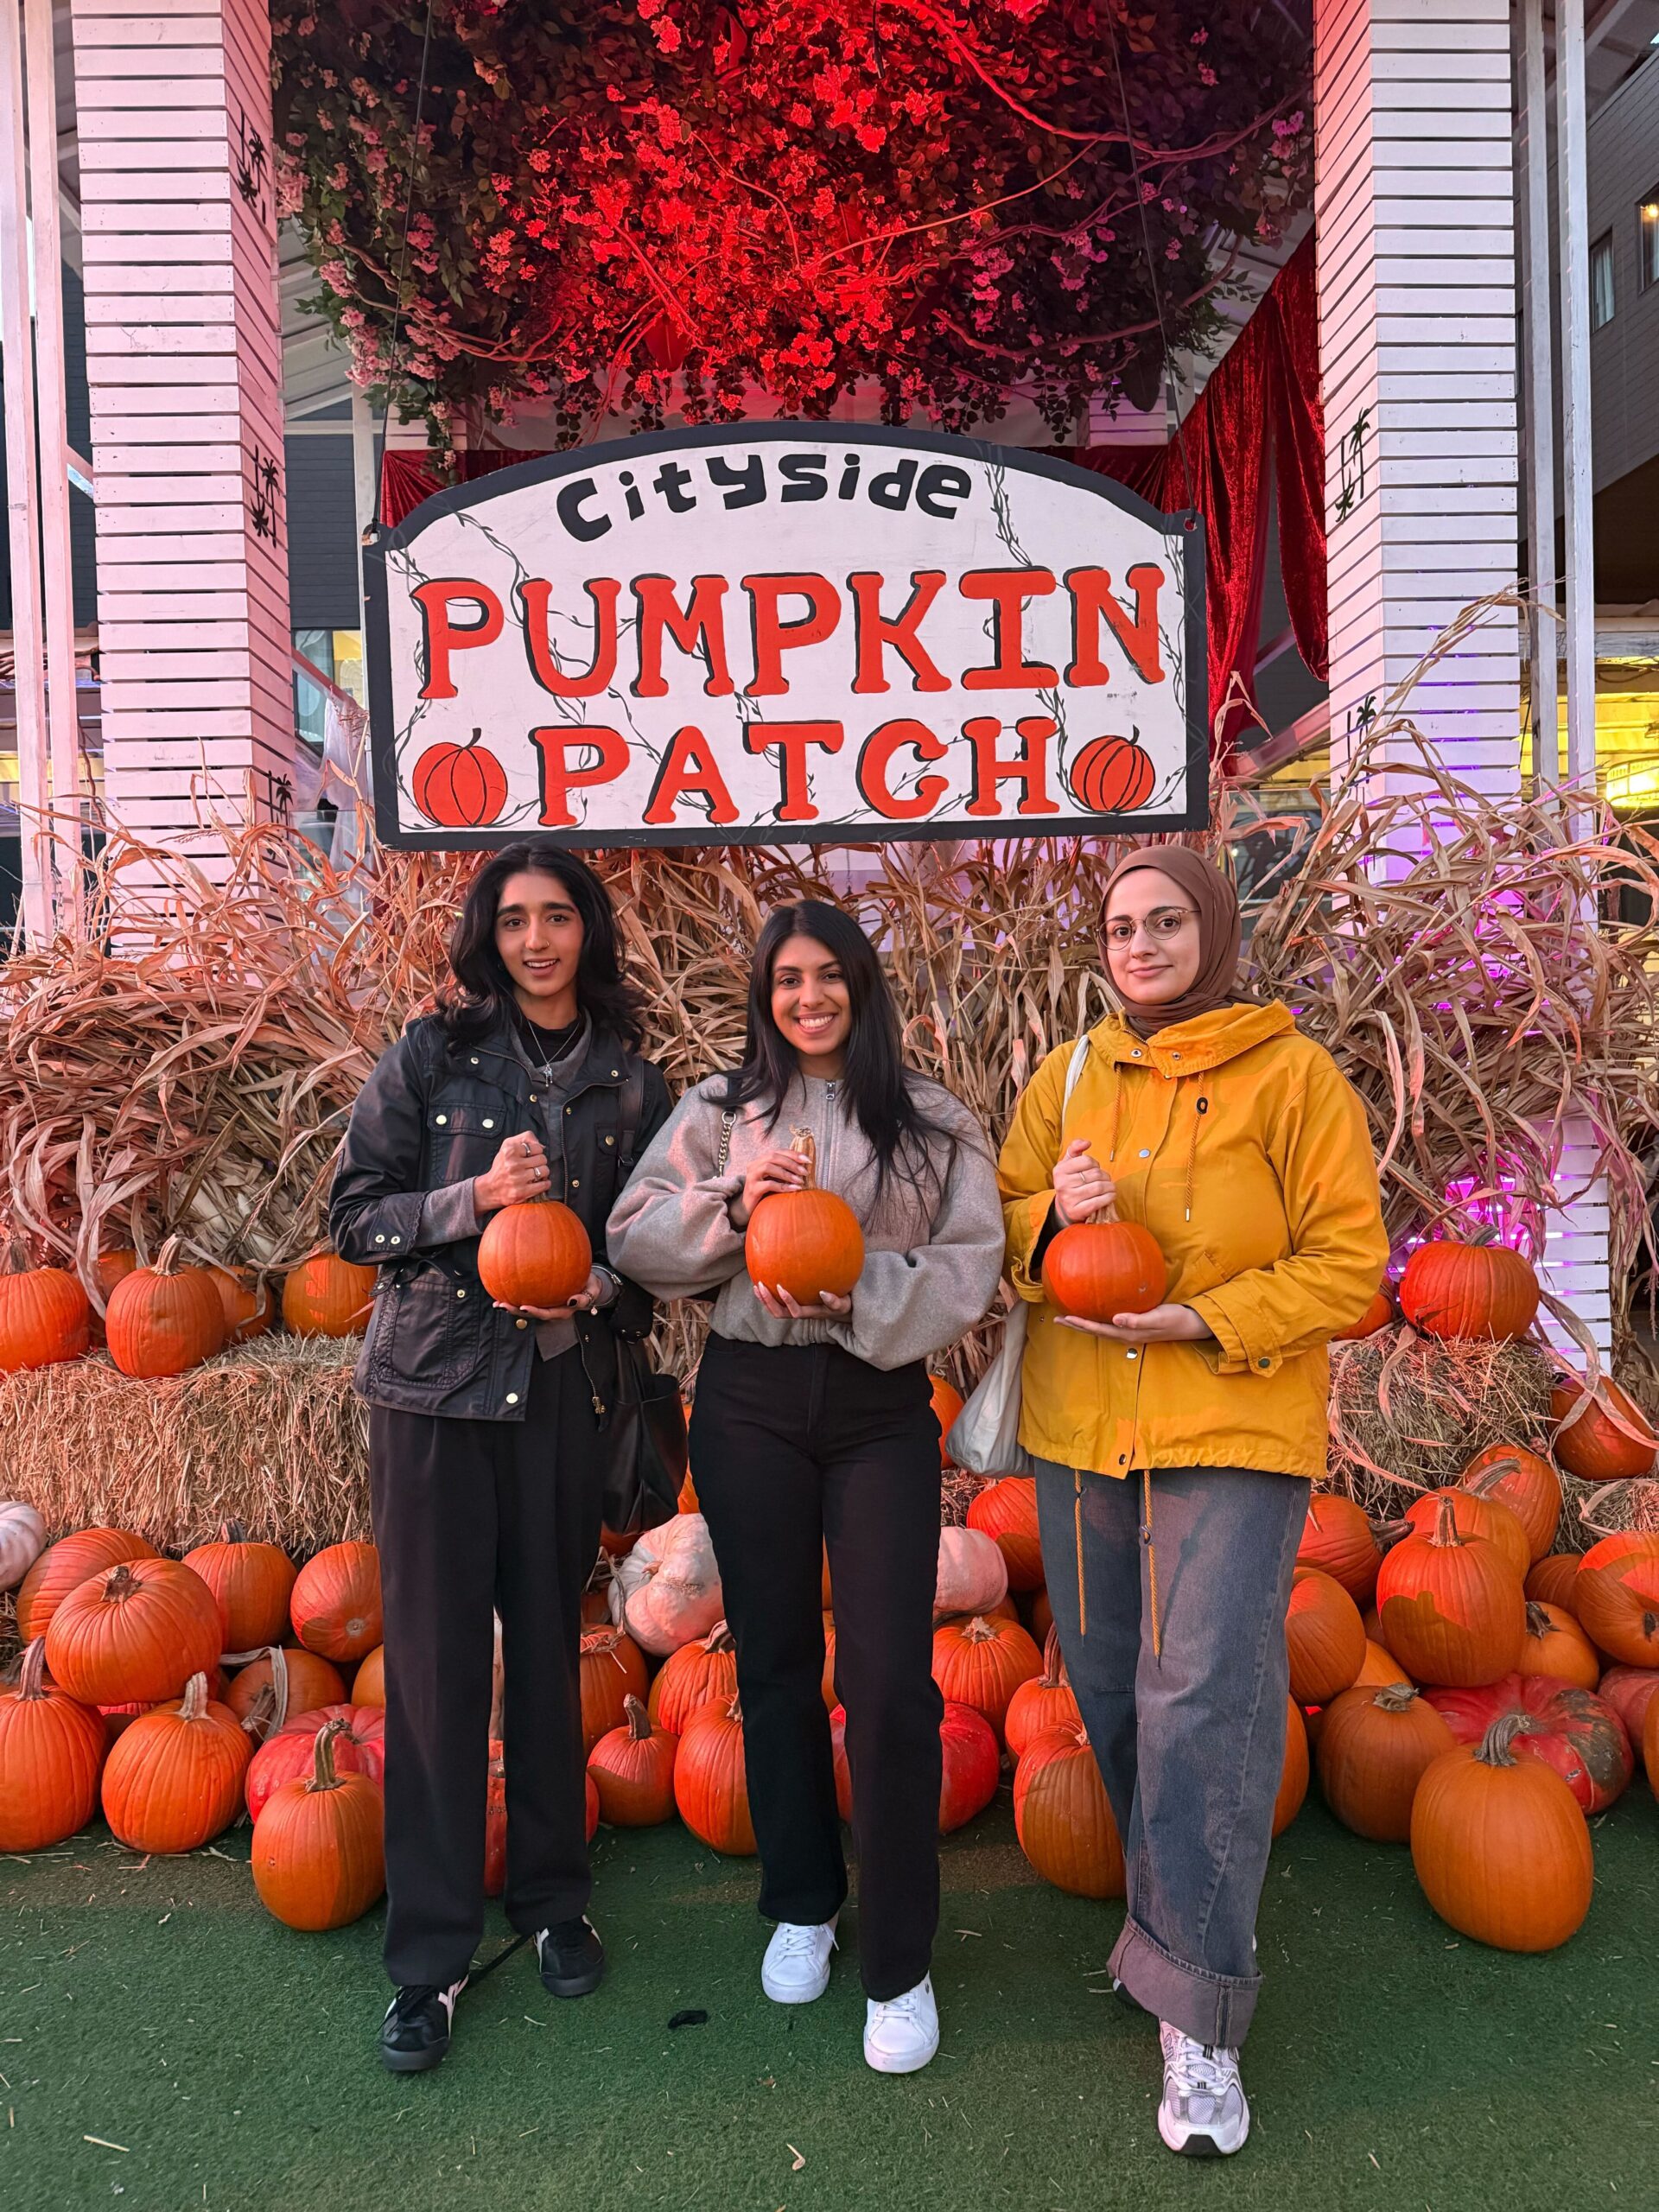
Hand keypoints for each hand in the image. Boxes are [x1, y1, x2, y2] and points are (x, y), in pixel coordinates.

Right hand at [473, 1130, 551, 1213]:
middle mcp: (513, 1164)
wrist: (490, 1189)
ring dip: (543, 1173)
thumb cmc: (501, 1166)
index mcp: (510, 1151)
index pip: (537, 1147)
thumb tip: (541, 1145)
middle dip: (540, 1162)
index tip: (532, 1156)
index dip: (537, 1152)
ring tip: (536, 1174)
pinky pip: (544, 1185)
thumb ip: (525, 1138)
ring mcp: (518, 1179)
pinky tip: (539, 1182)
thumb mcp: (508, 1145)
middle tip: (533, 1166)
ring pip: (544, 1171)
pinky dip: (545, 1184)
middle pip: (542, 1159)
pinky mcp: (521, 1192)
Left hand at [493, 1268, 610, 1322]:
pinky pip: (526, 1296)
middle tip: (502, 1305)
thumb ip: (585, 1298)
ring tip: (496, 1303)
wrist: (587, 1282)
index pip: (546, 1313)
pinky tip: (501, 1288)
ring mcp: (544, 1304)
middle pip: (531, 1314)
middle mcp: (551, 1310)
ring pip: (525, 1309)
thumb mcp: (592, 1291)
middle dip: (516, 1312)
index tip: (523, 1307)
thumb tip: (572, 1301)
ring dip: (511, 1307)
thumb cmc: (590, 1286)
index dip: (534, 1312)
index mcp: (562, 1311)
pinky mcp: (540, 1297)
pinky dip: (514, 1294)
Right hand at [729, 1146, 809, 1230]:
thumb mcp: (775, 1179)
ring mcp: (751, 1177)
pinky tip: (794, 1189)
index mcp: (760, 1160)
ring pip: (769, 1167)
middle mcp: (754, 1165)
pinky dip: (783, 1186)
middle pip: (773, 1156)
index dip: (793, 1154)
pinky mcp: (752, 1189)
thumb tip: (805, 1167)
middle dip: (791, 1163)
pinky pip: (768, 1184)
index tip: (807, 1160)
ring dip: (787, 1173)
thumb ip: (785, 1171)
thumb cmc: (765, 1193)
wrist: (748, 1209)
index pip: (778, 1152)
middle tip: (805, 1172)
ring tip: (800, 1181)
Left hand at [754, 1282, 852, 1320]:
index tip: (780, 1287)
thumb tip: (823, 1293)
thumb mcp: (843, 1304)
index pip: (795, 1311)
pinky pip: (777, 1304)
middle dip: (768, 1301)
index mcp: (811, 1313)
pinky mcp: (793, 1305)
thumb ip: (834, 1301)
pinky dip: (768, 1296)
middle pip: (779, 1313)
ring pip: (776, 1310)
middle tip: (761, 1285)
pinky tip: (764, 1283)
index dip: (786, 1301)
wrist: (840, 1309)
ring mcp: (796, 1310)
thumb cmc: (843, 1304)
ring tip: (757, 1286)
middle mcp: (801, 1313)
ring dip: (764, 1300)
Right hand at [1052, 1138, 1115, 1226]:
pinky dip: (1109, 1197)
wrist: (1064, 1208)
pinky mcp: (1077, 1211)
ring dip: (1110, 1186)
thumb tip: (1086, 1142)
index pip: (1086, 1161)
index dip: (1095, 1164)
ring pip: (1099, 1187)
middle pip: (1095, 1174)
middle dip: (1104, 1175)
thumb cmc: (1070, 1181)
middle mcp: (1062, 1184)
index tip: (1095, 1168)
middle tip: (1105, 1179)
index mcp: (1060, 1170)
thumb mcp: (1068, 1163)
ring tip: (1110, 1187)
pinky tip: (1111, 1195)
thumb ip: (1075, 1148)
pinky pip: (1099, 1201)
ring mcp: (1070, 1198)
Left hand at [1056, 1302, 1213, 1344]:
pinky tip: (1095, 1312)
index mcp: (1128, 1334)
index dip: (1081, 1324)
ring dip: (1084, 1324)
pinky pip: (1110, 1324)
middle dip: (1076, 1326)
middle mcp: (1125, 1335)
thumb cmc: (1176, 1319)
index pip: (1098, 1329)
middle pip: (1095, 1331)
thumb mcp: (1158, 1317)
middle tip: (1056, 1319)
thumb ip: (1137, 1320)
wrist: (1192, 1323)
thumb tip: (1115, 1320)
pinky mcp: (1135, 1325)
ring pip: (1101, 1328)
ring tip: (1069, 1318)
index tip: (1064, 1318)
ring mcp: (1130, 1331)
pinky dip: (1098, 1320)